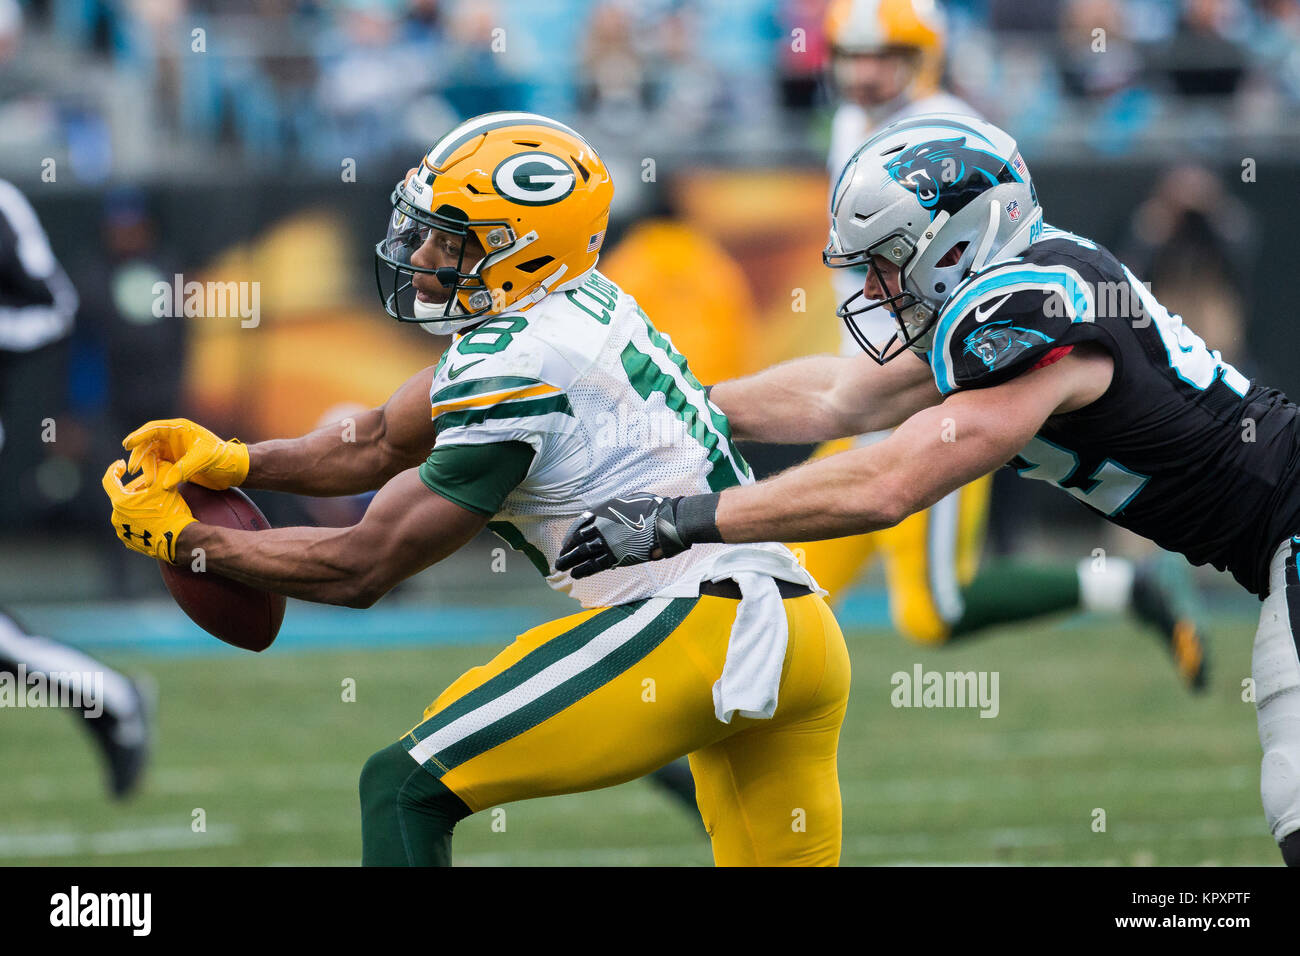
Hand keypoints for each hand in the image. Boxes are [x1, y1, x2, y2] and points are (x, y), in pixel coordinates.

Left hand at [102, 455, 196, 561]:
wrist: (178, 539)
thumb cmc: (170, 511)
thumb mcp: (165, 484)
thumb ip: (160, 467)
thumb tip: (159, 461)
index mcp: (120, 502)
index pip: (109, 479)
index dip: (115, 469)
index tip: (122, 464)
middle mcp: (116, 517)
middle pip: (123, 496)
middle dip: (136, 488)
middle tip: (153, 485)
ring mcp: (123, 532)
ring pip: (128, 511)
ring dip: (139, 504)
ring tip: (157, 502)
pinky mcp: (130, 542)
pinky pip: (132, 525)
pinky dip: (141, 518)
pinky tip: (156, 517)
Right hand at [123, 418, 248, 490]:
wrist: (232, 470)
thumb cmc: (221, 458)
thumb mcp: (203, 460)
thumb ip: (183, 470)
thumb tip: (163, 484)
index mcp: (180, 428)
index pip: (154, 429)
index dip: (139, 436)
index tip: (127, 444)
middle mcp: (173, 437)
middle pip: (148, 443)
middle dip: (140, 456)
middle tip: (134, 469)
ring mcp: (172, 450)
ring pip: (151, 457)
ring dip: (147, 468)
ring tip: (149, 482)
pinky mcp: (174, 463)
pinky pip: (157, 467)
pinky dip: (153, 474)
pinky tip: (151, 483)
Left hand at [556, 493, 690, 579]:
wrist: (665, 523)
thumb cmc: (653, 510)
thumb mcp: (630, 501)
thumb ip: (616, 508)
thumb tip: (612, 512)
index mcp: (604, 511)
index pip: (580, 523)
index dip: (571, 534)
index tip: (566, 542)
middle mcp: (601, 526)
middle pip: (578, 540)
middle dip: (567, 550)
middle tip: (560, 557)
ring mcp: (607, 542)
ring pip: (582, 553)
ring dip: (569, 561)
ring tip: (561, 567)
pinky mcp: (616, 556)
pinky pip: (595, 564)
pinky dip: (584, 570)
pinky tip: (575, 574)